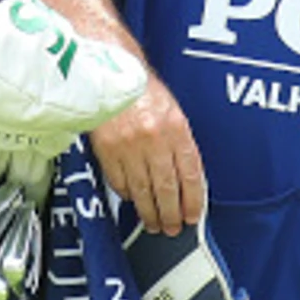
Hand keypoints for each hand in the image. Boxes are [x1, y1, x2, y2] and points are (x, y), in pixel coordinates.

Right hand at [85, 85, 205, 234]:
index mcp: (176, 128)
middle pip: (166, 188)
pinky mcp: (106, 150)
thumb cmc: (143, 90)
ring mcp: (128, 146)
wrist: (110, 71)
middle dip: (171, 213)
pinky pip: (119, 182)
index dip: (193, 200)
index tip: (192, 216)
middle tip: (172, 228)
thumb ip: (180, 144)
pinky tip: (133, 200)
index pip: (190, 174)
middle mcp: (154, 139)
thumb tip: (187, 180)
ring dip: (149, 212)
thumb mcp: (172, 112)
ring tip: (154, 223)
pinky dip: (128, 195)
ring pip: (142, 191)